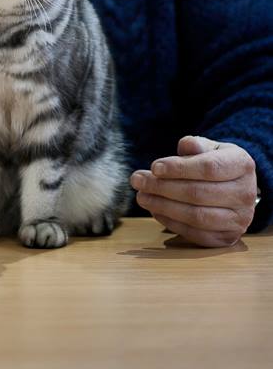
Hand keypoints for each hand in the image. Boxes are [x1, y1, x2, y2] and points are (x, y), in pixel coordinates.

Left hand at [130, 135, 257, 246]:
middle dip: (163, 187)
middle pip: (198, 193)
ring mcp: (238, 220)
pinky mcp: (227, 238)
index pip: (209, 168)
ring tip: (141, 196)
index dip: (179, 168)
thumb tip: (184, 145)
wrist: (235, 186)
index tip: (154, 167)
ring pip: (196, 216)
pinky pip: (195, 234)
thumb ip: (197, 145)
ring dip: (163, 206)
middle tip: (138, 181)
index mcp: (242, 165)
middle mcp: (245, 194)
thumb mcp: (210, 147)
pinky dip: (171, 222)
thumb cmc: (216, 163)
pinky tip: (155, 210)